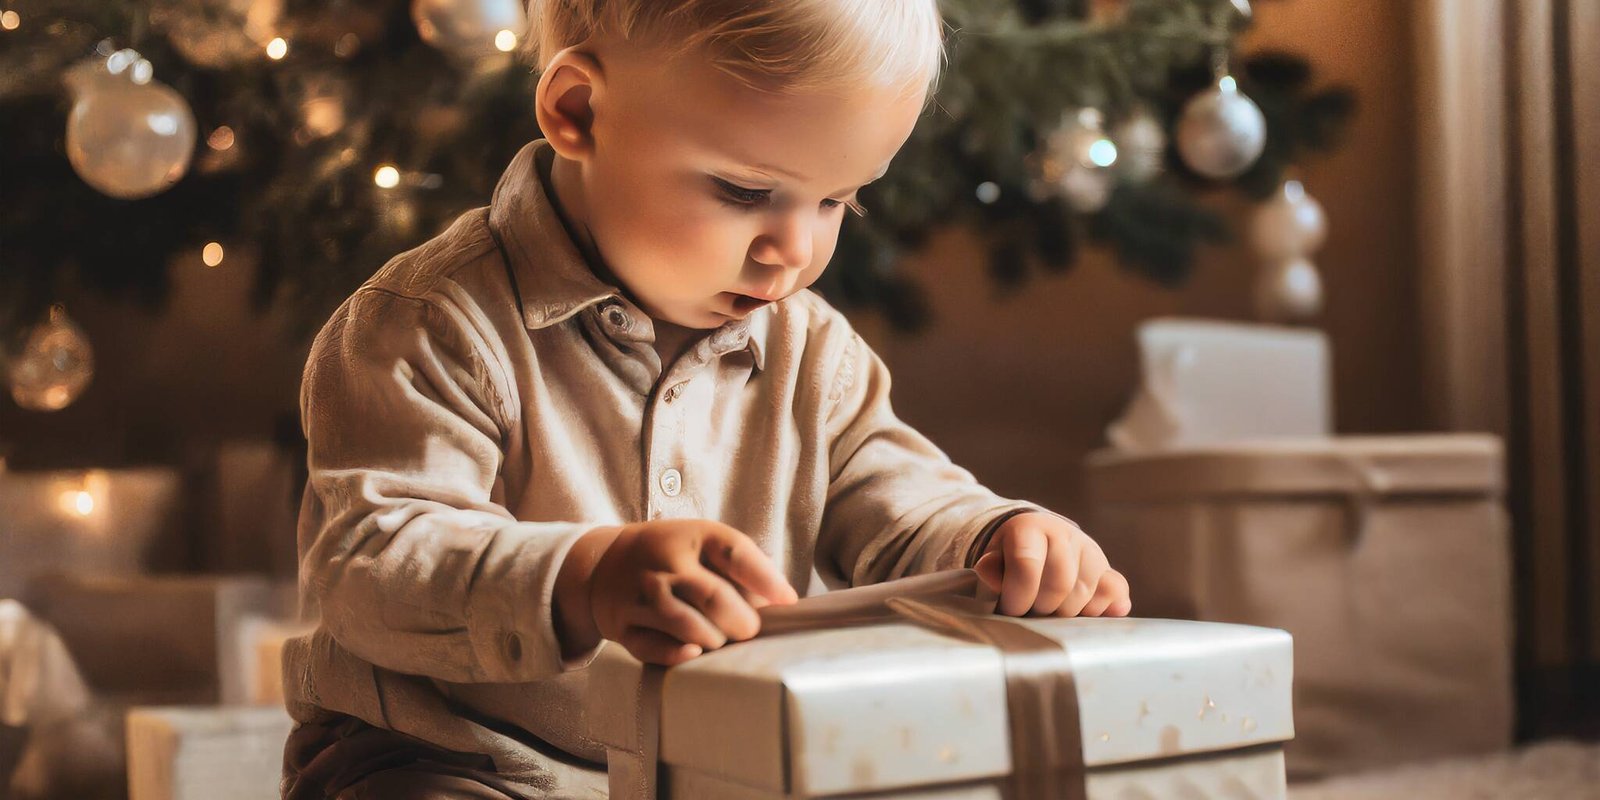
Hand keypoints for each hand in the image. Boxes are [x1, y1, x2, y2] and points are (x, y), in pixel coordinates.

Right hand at [557, 519, 797, 665]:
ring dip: (716, 640)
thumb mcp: (702, 541)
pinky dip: (678, 655)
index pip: (735, 553)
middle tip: (748, 630)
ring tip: (722, 640)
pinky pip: (654, 648)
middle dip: (743, 623)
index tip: (788, 601)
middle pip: (716, 599)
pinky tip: (694, 653)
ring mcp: (641, 594)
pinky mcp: (624, 626)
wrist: (602, 564)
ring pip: (689, 627)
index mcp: (693, 536)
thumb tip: (780, 600)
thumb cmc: (670, 554)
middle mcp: (665, 562)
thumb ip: (742, 564)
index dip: (766, 579)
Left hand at [973, 512, 1130, 617]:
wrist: (1035, 540)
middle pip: (1060, 584)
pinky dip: (1106, 608)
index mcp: (1030, 528)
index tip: (1009, 610)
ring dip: (1066, 614)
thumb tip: (987, 572)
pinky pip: (1115, 590)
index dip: (1017, 596)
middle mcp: (1064, 534)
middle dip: (1042, 609)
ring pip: (1086, 592)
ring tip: (1049, 613)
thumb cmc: (1009, 556)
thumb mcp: (993, 558)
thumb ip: (990, 569)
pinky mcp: (1107, 568)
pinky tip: (1091, 616)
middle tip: (1030, 614)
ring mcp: (1090, 550)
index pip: (1027, 566)